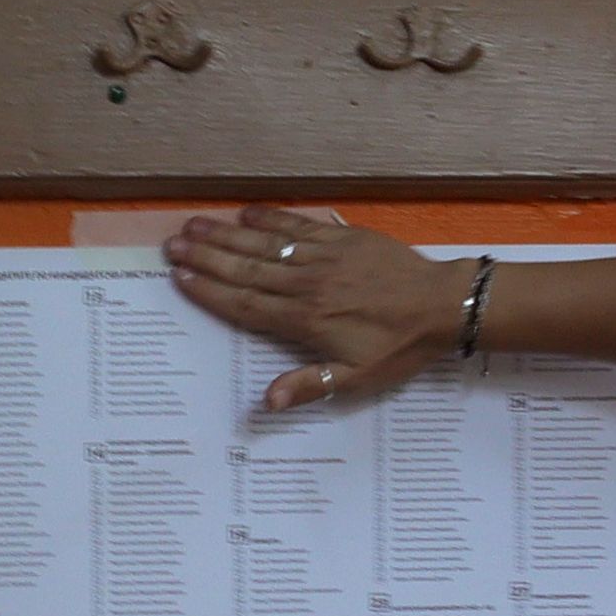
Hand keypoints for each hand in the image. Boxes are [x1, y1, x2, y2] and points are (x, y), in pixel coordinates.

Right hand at [163, 207, 474, 411]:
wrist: (443, 306)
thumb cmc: (398, 348)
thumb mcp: (357, 380)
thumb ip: (309, 385)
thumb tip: (266, 401)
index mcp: (305, 320)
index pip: (246, 304)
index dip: (210, 291)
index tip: (180, 278)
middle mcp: (307, 284)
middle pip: (246, 268)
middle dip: (207, 257)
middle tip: (172, 245)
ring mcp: (324, 256)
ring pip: (266, 243)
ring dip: (228, 234)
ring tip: (194, 226)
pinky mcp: (343, 238)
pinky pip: (299, 225)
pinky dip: (271, 218)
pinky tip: (246, 213)